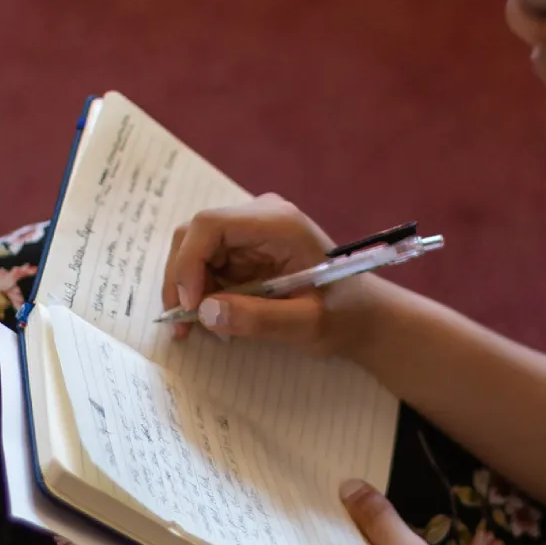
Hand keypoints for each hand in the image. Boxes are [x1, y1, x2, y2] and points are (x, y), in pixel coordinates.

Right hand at [161, 193, 382, 356]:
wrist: (363, 315)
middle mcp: (260, 216)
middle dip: (182, 279)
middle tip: (184, 325)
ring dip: (188, 288)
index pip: (211, 224)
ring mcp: (251, 230)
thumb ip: (259, 319)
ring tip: (197, 328)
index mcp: (278, 223)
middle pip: (195, 234)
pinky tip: (212, 318)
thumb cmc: (344, 316)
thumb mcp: (307, 325)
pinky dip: (200, 291)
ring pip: (195, 249)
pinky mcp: (246, 247)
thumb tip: (205, 312)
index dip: (189, 262)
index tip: (192, 306)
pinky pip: (207, 262)